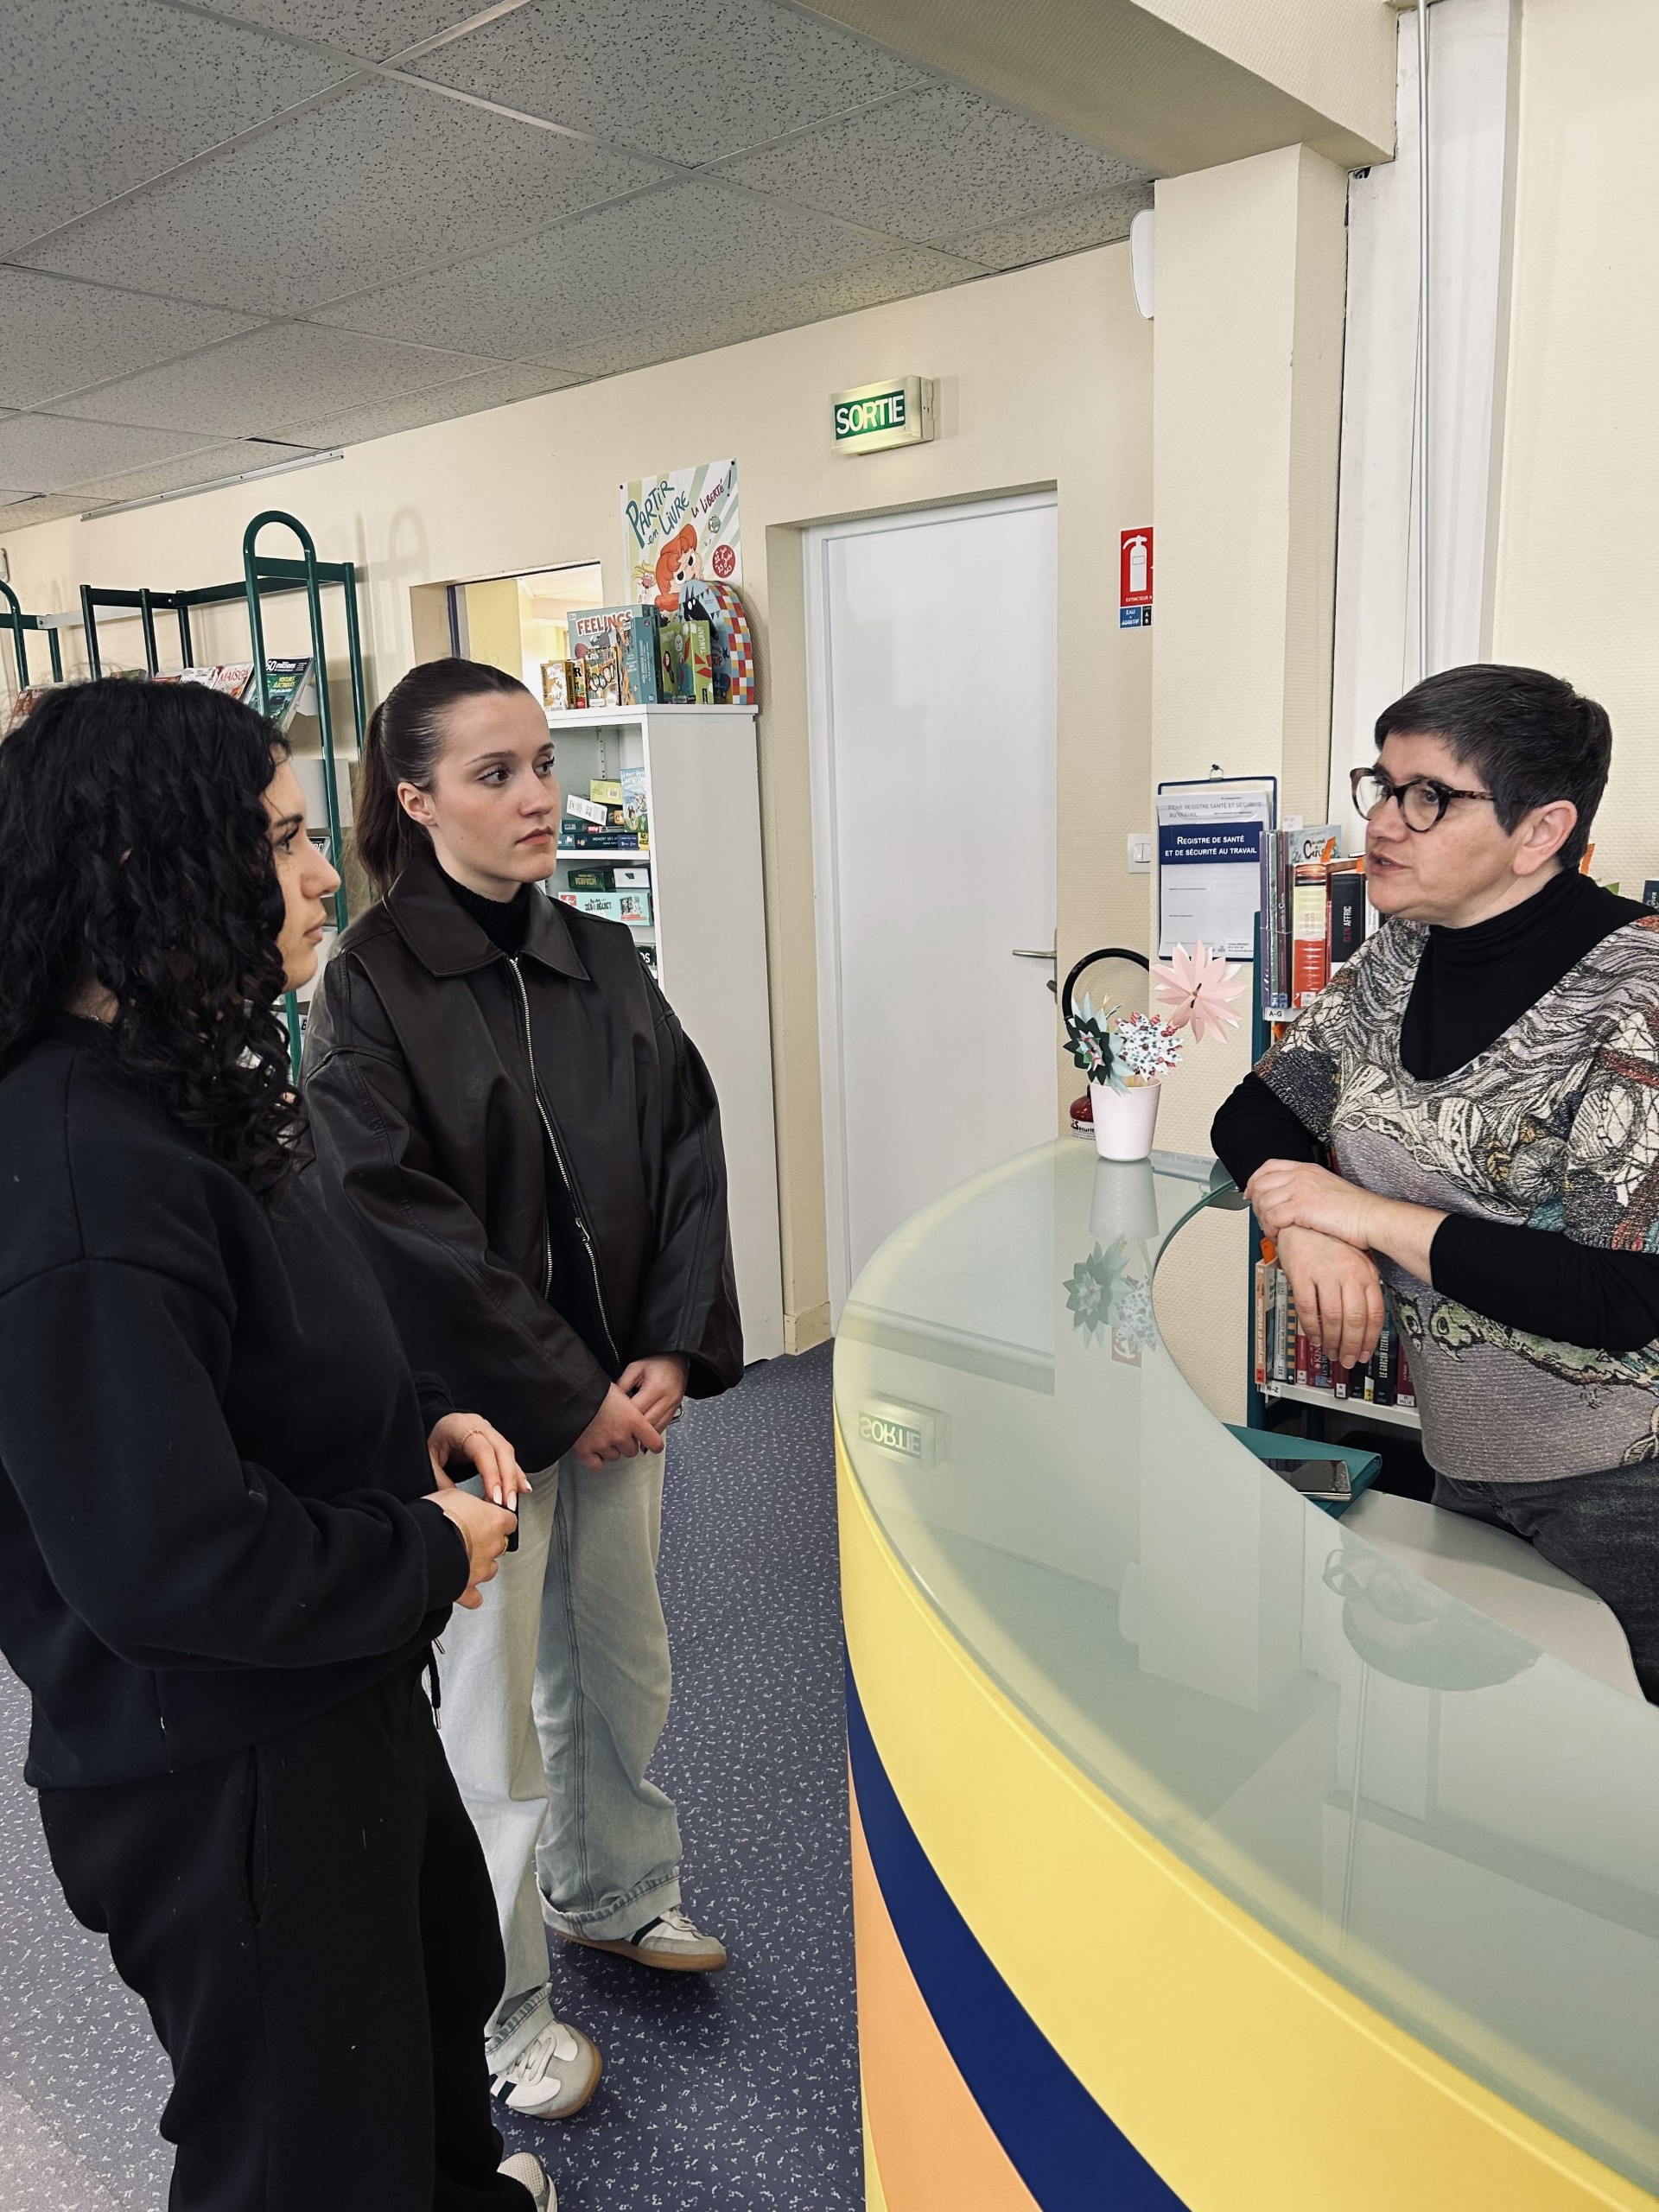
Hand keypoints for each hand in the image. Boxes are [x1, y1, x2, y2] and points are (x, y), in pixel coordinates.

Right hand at [424, 1485, 516, 1609]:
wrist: (423, 1543)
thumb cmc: (436, 1517)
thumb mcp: (451, 1494)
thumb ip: (462, 1497)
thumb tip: (457, 1494)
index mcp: (494, 1520)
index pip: (509, 1521)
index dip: (498, 1520)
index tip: (489, 1518)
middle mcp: (492, 1546)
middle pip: (500, 1545)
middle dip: (487, 1542)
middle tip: (469, 1537)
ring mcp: (481, 1569)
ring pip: (490, 1569)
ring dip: (480, 1565)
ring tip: (464, 1559)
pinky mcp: (467, 1587)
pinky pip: (474, 1597)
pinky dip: (470, 1595)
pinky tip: (464, 1588)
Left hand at [428, 1412, 532, 1508]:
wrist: (435, 1426)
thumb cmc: (431, 1441)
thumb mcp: (428, 1460)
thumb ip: (441, 1480)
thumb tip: (460, 1503)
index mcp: (459, 1426)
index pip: (482, 1450)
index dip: (491, 1474)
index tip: (495, 1497)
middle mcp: (477, 1424)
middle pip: (502, 1451)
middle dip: (508, 1481)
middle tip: (507, 1505)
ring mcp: (488, 1430)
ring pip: (509, 1453)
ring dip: (514, 1480)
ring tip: (512, 1502)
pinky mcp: (494, 1439)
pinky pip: (509, 1456)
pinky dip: (516, 1474)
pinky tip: (522, 1488)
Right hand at [571, 1383, 664, 1469]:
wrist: (571, 1392)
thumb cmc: (595, 1387)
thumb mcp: (620, 1391)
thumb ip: (629, 1408)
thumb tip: (632, 1414)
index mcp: (633, 1420)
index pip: (653, 1441)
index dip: (654, 1444)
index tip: (653, 1445)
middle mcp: (621, 1435)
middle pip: (632, 1451)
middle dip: (626, 1443)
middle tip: (617, 1431)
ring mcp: (603, 1445)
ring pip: (614, 1457)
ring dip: (610, 1449)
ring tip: (601, 1435)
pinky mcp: (585, 1451)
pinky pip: (596, 1464)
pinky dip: (595, 1458)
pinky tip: (592, 1448)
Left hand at [618, 1354, 689, 1432]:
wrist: (677, 1360)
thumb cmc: (656, 1362)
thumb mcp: (635, 1367)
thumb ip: (622, 1383)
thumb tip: (611, 1400)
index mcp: (656, 1387)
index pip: (637, 1409)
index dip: (624, 1416)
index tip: (613, 1419)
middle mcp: (667, 1399)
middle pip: (647, 1423)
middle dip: (633, 1428)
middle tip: (619, 1432)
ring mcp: (673, 1406)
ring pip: (656, 1428)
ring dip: (643, 1434)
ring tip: (629, 1436)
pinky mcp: (675, 1410)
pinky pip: (662, 1427)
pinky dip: (651, 1432)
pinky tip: (642, 1433)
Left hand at [1246, 1159, 1378, 1248]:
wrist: (1372, 1218)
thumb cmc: (1356, 1210)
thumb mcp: (1328, 1188)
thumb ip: (1308, 1188)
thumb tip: (1293, 1199)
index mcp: (1307, 1169)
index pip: (1269, 1166)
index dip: (1254, 1180)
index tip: (1250, 1193)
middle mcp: (1301, 1176)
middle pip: (1260, 1184)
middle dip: (1257, 1204)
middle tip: (1262, 1219)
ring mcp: (1300, 1190)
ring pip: (1263, 1202)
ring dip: (1263, 1220)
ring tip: (1273, 1230)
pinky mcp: (1301, 1207)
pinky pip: (1272, 1218)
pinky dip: (1271, 1229)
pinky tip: (1279, 1235)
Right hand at [1275, 1224, 1384, 1370]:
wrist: (1303, 1217)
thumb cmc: (1329, 1238)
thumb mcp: (1355, 1259)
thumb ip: (1362, 1286)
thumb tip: (1365, 1318)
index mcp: (1366, 1272)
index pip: (1374, 1313)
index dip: (1370, 1339)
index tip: (1364, 1352)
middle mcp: (1348, 1273)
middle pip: (1355, 1320)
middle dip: (1351, 1345)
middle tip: (1347, 1359)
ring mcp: (1325, 1273)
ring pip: (1333, 1318)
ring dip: (1332, 1341)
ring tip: (1330, 1351)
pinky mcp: (1302, 1273)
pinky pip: (1308, 1309)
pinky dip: (1311, 1327)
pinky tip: (1313, 1336)